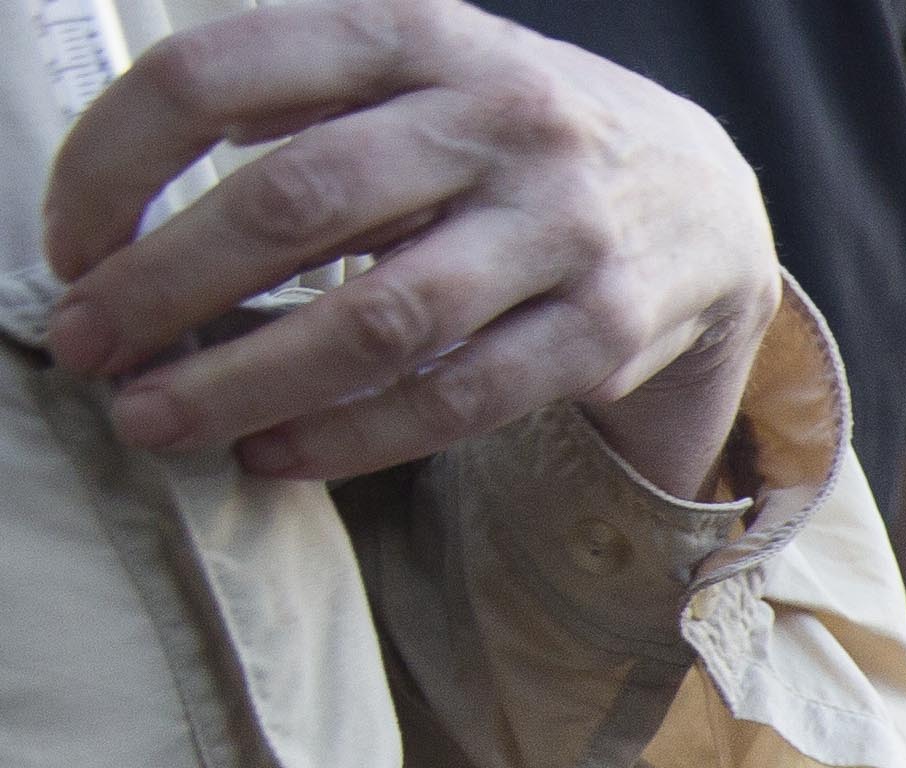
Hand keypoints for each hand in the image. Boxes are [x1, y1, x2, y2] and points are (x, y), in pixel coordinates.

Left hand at [41, 0, 777, 494]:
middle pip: (290, 204)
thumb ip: (290, 97)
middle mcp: (495, 118)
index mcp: (414, 32)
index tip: (70, 241)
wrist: (702, 195)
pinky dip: (348, 435)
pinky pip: (456, 399)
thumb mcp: (411, 68)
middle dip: (161, 286)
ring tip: (158, 421)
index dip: (115, 162)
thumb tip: (129, 186)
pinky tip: (273, 454)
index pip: (216, 74)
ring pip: (375, 319)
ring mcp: (558, 228)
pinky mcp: (603, 331)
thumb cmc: (506, 138)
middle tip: (86, 347)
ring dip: (242, 381)